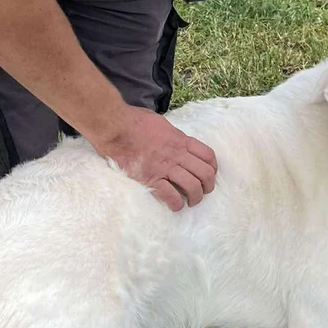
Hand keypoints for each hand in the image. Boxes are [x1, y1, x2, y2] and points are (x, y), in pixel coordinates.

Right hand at [90, 106, 217, 210]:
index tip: (209, 174)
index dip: (213, 168)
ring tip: (191, 202)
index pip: (208, 155)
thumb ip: (172, 134)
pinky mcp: (151, 179)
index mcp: (180, 140)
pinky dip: (176, 204)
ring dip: (195, 198)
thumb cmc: (134, 121)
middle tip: (202, 192)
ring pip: (193, 186)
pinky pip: (171, 196)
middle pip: (205, 173)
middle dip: (208, 186)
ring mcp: (165, 167)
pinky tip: (175, 206)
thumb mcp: (161, 123)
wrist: (115, 126)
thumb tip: (175, 139)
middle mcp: (177, 154)